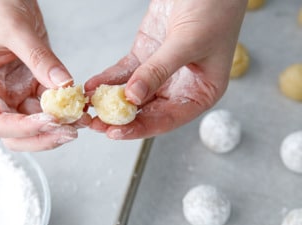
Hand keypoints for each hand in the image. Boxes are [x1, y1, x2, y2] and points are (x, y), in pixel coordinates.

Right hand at [0, 0, 90, 150]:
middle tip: (69, 132)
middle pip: (18, 133)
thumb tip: (63, 85)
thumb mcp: (15, 29)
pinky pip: (51, 104)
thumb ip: (38, 59)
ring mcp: (16, 91)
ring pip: (37, 122)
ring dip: (59, 125)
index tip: (49, 121)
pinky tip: (80, 106)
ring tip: (80, 119)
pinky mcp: (33, 84)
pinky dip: (65, 108)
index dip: (24, 128)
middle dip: (43, 136)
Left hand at [85, 0, 246, 138]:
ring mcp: (160, 71)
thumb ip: (159, 70)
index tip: (115, 132)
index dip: (141, 128)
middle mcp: (180, 87)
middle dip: (120, 118)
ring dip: (110, 102)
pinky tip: (92, 86)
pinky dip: (108, 80)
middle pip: (147, 110)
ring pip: (132, 94)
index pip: (168, 119)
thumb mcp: (188, 42)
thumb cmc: (214, 9)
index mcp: (200, 93)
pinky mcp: (145, 55)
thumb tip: (132, 98)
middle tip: (95, 124)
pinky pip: (123, 73)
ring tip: (88, 109)